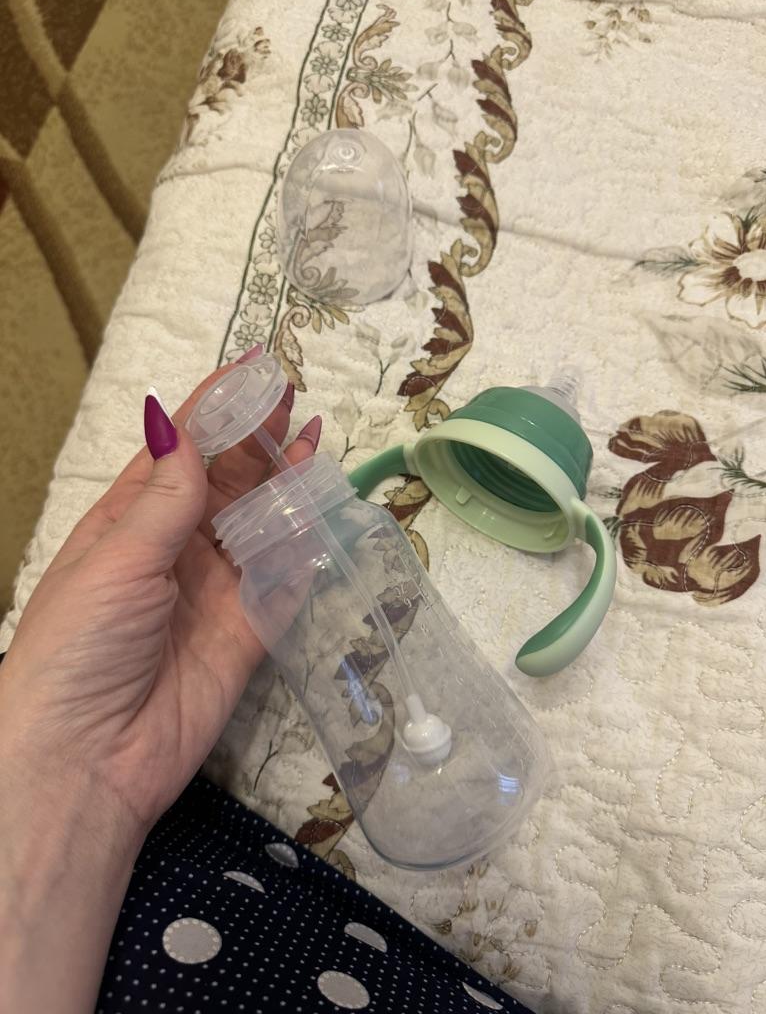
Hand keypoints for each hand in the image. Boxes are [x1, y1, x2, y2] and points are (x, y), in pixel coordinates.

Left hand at [0, 352, 321, 834]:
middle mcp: (174, 548)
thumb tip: (178, 420)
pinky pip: (284, 578)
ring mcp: (215, 589)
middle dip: (256, 437)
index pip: (180, 451)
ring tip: (314, 436)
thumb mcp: (117, 559)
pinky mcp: (248, 630)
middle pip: (225, 480)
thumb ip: (165, 496)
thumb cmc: (79, 647)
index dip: (215, 408)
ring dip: (286, 481)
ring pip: (260, 522)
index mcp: (129, 521)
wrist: (88, 759)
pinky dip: (305, 544)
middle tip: (291, 395)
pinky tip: (323, 506)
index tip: (253, 368)